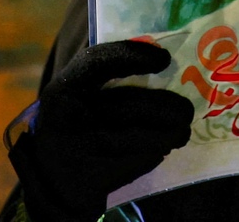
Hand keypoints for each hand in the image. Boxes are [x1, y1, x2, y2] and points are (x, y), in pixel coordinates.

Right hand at [9, 40, 192, 221]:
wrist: (50, 182)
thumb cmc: (76, 126)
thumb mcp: (79, 98)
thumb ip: (108, 79)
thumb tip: (164, 60)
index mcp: (63, 88)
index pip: (98, 61)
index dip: (133, 56)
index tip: (163, 58)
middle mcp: (66, 117)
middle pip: (130, 106)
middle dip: (167, 108)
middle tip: (187, 111)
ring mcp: (76, 150)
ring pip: (139, 138)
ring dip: (168, 134)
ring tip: (182, 132)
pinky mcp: (88, 180)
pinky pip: (134, 162)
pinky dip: (152, 155)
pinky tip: (159, 150)